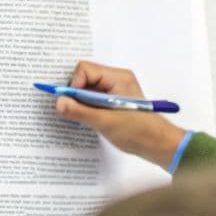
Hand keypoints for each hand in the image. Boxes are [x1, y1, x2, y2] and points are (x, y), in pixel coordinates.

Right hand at [53, 60, 188, 168]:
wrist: (156, 145)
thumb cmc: (138, 131)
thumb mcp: (105, 121)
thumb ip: (79, 111)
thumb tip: (59, 102)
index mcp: (117, 77)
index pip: (85, 69)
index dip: (74, 84)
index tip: (69, 101)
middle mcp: (116, 80)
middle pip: (84, 79)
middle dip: (75, 94)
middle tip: (74, 111)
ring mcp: (114, 92)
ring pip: (87, 91)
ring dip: (81, 103)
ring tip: (86, 118)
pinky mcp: (112, 103)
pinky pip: (92, 100)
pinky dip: (86, 109)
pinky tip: (88, 121)